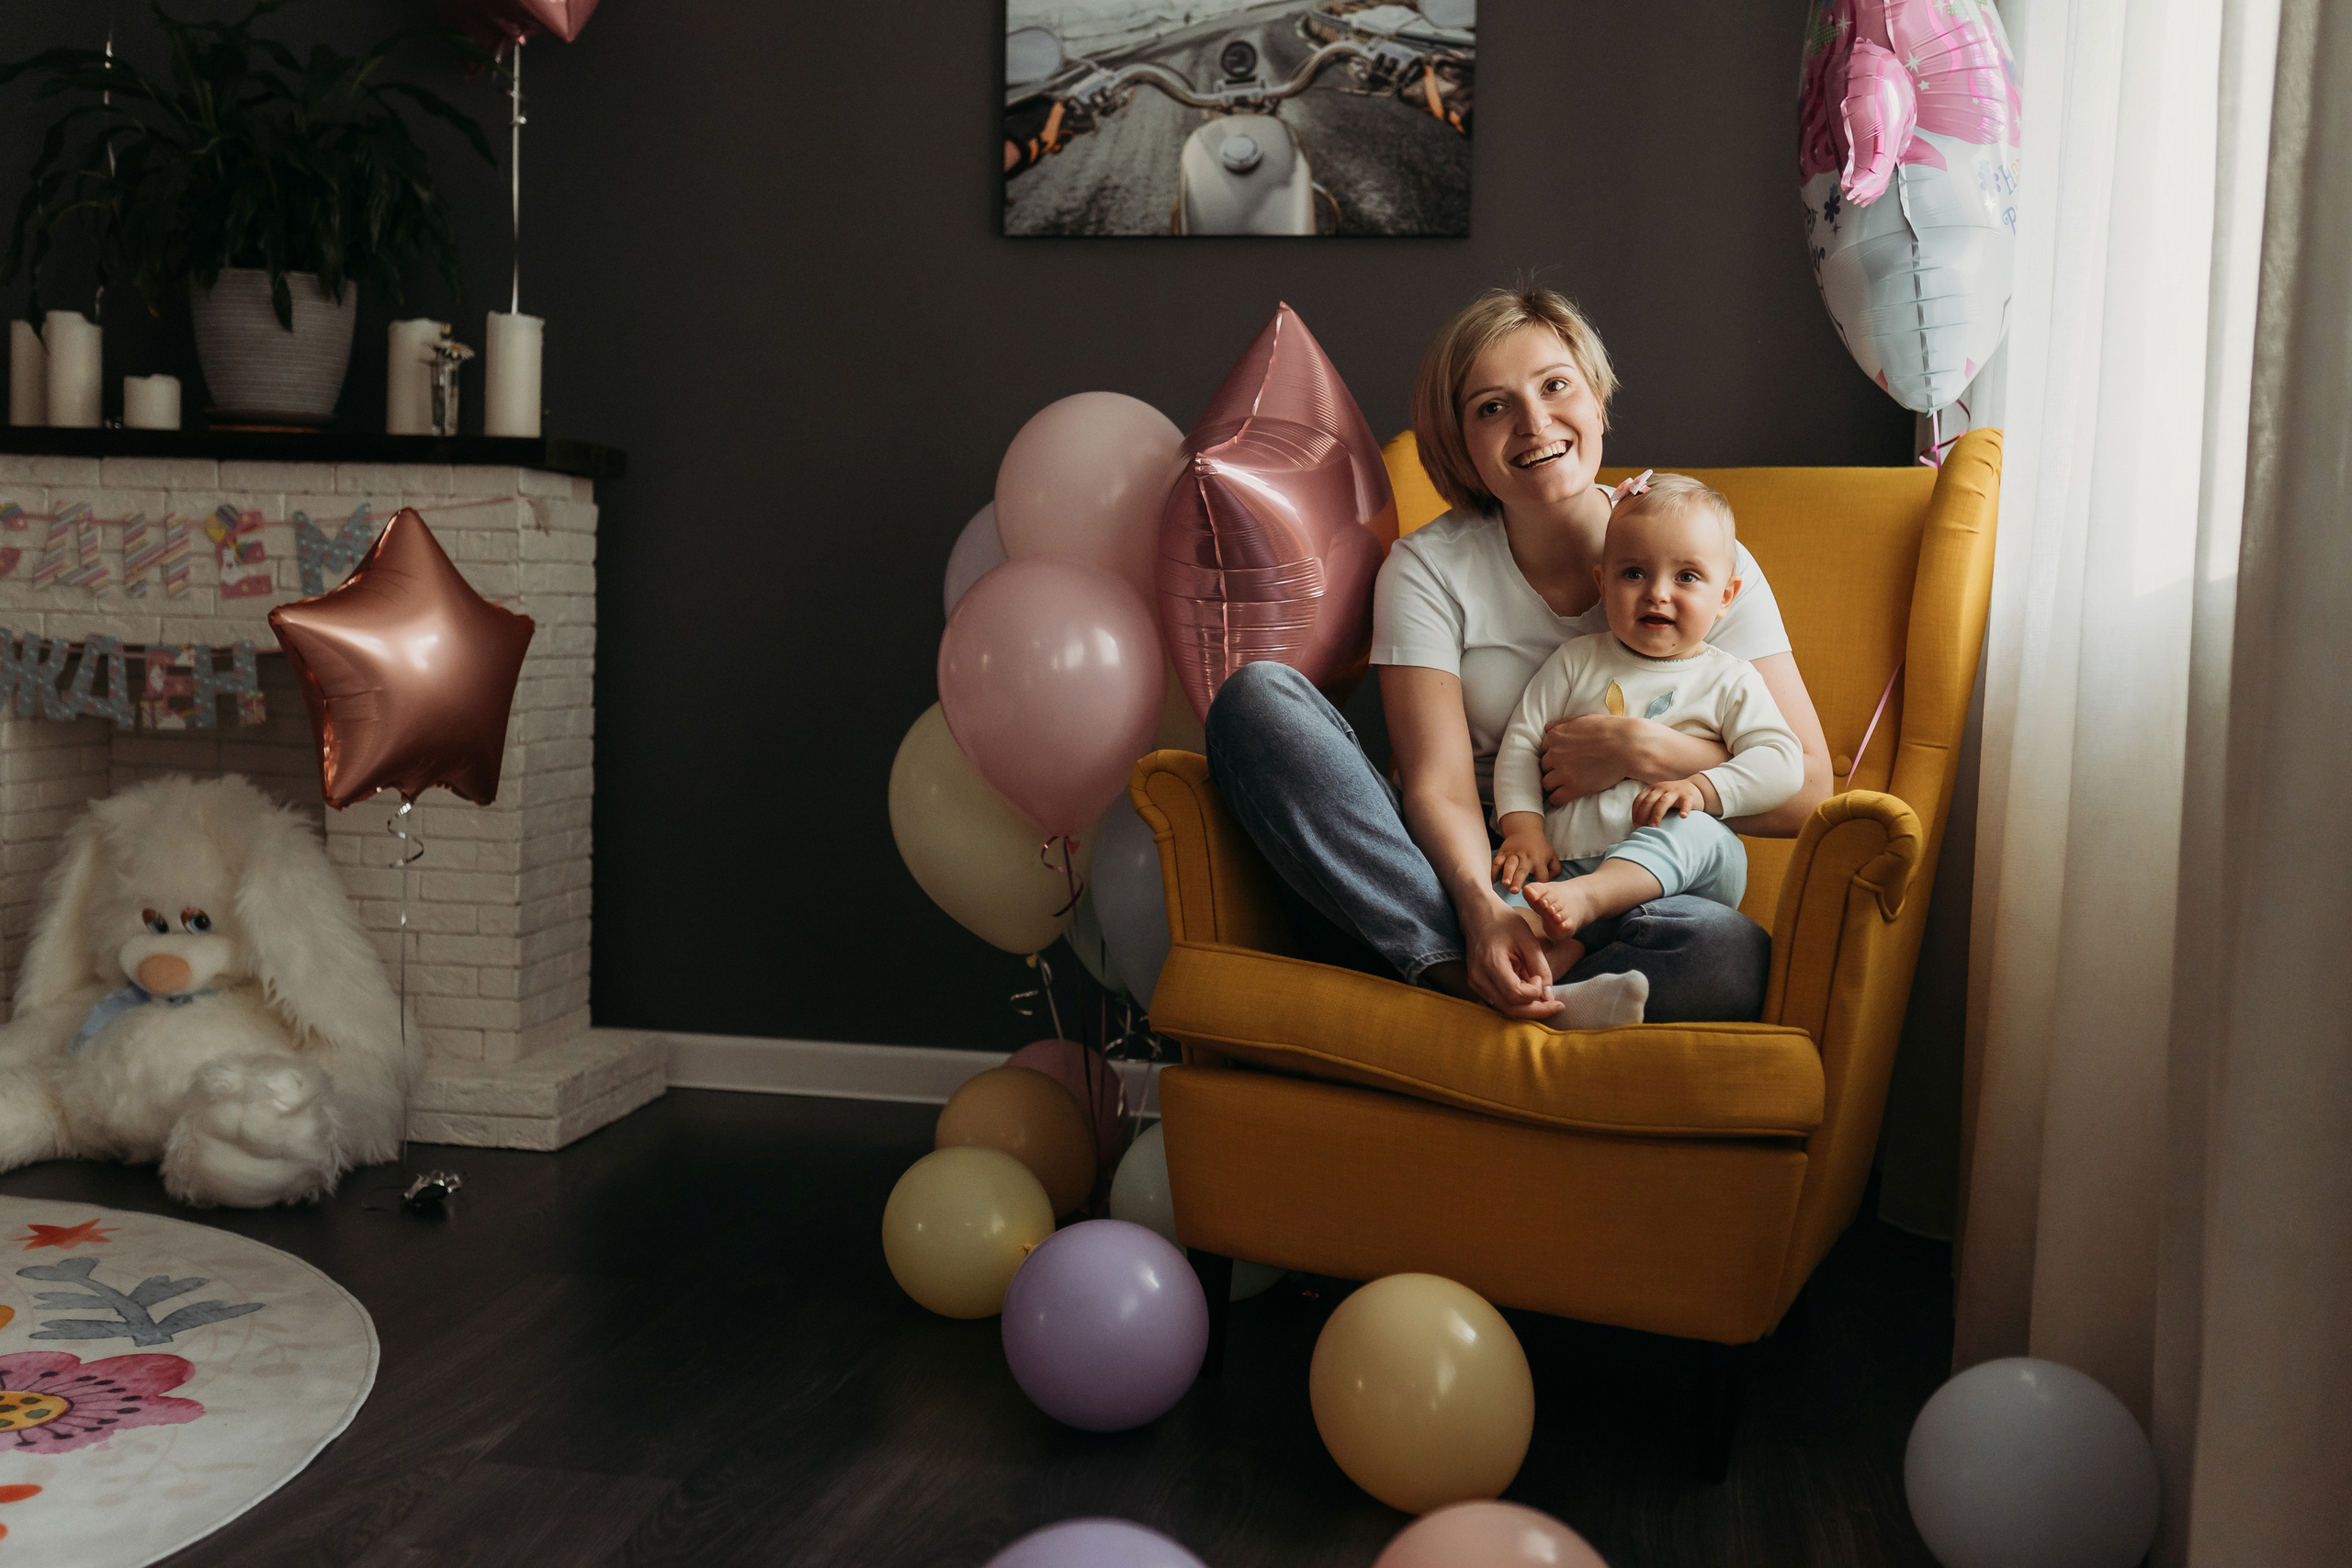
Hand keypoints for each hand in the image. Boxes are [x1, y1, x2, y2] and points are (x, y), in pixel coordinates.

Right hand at [1461, 898, 1564, 1018]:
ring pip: (1505, 1010)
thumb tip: (1549, 996)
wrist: (1478, 914)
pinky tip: (1530, 994)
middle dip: (1537, 1010)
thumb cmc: (1504, 922)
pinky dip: (1518, 1003)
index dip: (1535, 992)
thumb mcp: (1528, 940)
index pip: (1516, 995)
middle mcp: (1479, 979)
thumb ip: (1541, 968)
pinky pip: (1500, 1002)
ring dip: (1528, 1008)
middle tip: (1558, 1005)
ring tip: (1545, 999)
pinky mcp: (1477, 985)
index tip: (1540, 976)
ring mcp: (1475, 984)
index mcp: (1491, 964)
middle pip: (1511, 1009)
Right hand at [1489, 822, 1559, 892]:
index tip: (1536, 893)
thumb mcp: (1552, 856)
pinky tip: (1491, 881)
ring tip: (1505, 884)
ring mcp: (1513, 854)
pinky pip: (1496, 862)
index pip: (1541, 876)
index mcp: (1539, 860)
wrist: (1525, 830)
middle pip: (1522, 870)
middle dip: (1518, 880)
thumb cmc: (1540, 848)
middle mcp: (1526, 857)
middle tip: (1514, 891)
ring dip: (1506, 874)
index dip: (1539, 885)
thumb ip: (1555, 871)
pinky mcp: (1503, 852)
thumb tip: (1548, 883)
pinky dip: (1493, 871)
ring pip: (1509, 865)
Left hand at [1538, 713, 1636, 805]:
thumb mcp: (1583, 719)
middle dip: (1553, 769)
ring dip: (1554, 784)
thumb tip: (1547, 728)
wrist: (1628, 746)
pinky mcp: (1574, 788)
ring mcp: (1563, 772)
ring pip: (1546, 783)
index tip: (1563, 759)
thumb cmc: (1609, 730)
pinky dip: (1558, 798)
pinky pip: (1555, 798)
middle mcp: (1555, 754)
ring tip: (1566, 784)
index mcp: (1556, 736)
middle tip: (1566, 771)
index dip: (1553, 755)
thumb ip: (1562, 724)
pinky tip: (1566, 796)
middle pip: (1543, 767)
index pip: (1543, 750)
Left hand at [1632, 776, 1707, 826]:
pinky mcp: (1688, 796)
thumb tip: (1638, 827)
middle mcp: (1662, 788)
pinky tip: (1683, 816)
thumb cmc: (1673, 799)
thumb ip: (1650, 807)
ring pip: (1663, 801)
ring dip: (1657, 814)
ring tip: (1654, 826)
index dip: (1635, 813)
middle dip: (1643, 815)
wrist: (1695, 788)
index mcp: (1652, 789)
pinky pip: (1686, 802)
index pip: (1639, 800)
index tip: (1636, 826)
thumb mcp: (1659, 798)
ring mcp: (1675, 791)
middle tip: (1642, 829)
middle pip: (1649, 801)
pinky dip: (1684, 809)